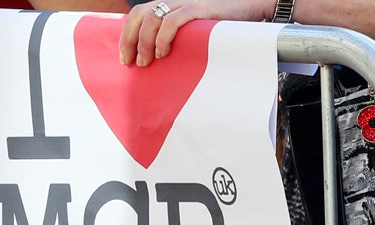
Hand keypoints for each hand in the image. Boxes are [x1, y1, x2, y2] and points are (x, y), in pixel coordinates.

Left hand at [120, 0, 269, 66]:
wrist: (250, 9)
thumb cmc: (222, 28)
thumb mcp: (194, 34)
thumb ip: (179, 42)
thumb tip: (164, 67)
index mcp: (170, 7)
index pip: (138, 15)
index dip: (127, 35)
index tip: (125, 58)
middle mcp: (174, 3)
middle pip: (140, 15)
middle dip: (130, 40)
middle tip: (131, 62)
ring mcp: (185, 4)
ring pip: (153, 17)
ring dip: (145, 41)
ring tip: (148, 61)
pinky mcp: (199, 10)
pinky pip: (174, 20)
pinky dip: (163, 36)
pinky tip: (162, 52)